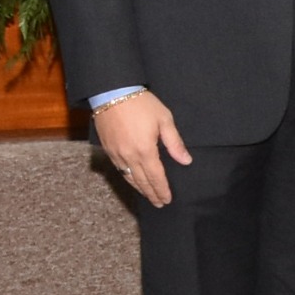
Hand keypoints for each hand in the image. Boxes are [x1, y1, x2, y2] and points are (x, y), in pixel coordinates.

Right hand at [92, 87, 193, 207]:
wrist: (111, 92)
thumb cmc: (141, 103)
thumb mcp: (164, 119)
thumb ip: (175, 143)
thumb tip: (186, 161)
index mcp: (145, 151)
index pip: (156, 178)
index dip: (162, 190)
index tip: (167, 199)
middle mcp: (129, 156)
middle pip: (142, 182)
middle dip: (152, 194)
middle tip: (159, 203)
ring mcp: (116, 154)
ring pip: (129, 178)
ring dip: (139, 189)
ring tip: (148, 196)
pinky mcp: (108, 149)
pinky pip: (119, 169)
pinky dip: (127, 178)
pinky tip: (132, 180)